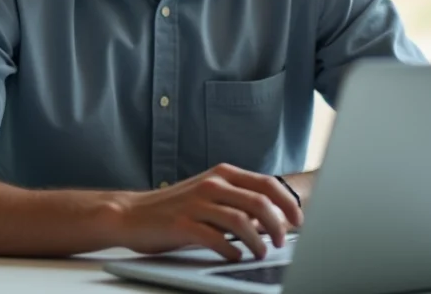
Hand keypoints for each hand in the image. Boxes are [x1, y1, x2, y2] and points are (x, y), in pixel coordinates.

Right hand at [108, 163, 303, 261]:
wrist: (131, 214)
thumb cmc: (173, 208)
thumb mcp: (207, 195)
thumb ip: (236, 201)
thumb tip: (271, 222)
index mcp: (221, 175)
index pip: (266, 183)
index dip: (287, 203)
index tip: (298, 221)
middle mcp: (211, 185)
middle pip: (259, 202)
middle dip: (278, 225)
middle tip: (282, 241)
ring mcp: (196, 204)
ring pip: (242, 222)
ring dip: (257, 242)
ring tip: (260, 253)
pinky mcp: (183, 225)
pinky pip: (217, 240)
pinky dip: (232, 252)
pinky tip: (234, 257)